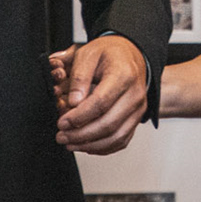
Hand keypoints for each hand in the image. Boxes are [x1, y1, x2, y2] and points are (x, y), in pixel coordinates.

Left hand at [52, 35, 147, 153]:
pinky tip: (86, 145)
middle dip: (81, 135)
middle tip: (62, 136)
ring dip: (90, 145)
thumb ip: (79, 78)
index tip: (62, 122)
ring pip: (116, 137)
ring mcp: (138, 109)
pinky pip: (122, 140)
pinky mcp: (136, 119)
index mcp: (123, 75)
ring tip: (70, 143)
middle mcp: (134, 94)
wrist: (130, 54)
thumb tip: (74, 102)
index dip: (79, 117)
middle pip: (109, 124)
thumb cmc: (109, 53)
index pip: (100, 103)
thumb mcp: (88, 54)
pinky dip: (103, 148)